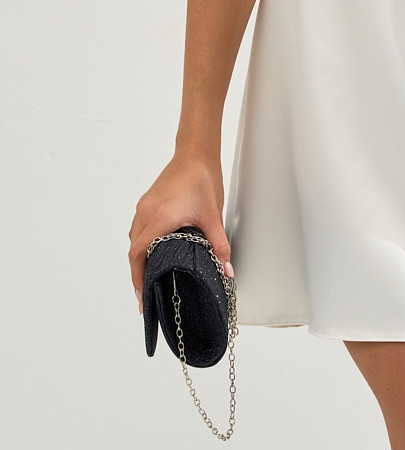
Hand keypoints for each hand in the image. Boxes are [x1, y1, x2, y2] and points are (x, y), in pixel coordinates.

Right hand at [128, 152, 232, 313]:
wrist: (196, 152)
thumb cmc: (203, 179)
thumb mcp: (213, 215)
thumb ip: (219, 245)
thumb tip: (226, 269)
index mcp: (159, 218)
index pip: (138, 255)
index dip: (138, 278)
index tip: (142, 297)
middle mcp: (146, 213)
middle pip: (133, 250)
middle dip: (138, 274)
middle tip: (146, 294)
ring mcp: (144, 206)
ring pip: (134, 238)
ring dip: (139, 258)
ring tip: (149, 277)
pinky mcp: (147, 201)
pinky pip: (138, 227)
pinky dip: (141, 243)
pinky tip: (152, 250)